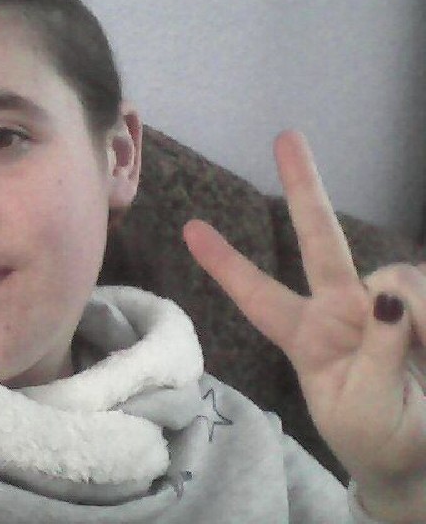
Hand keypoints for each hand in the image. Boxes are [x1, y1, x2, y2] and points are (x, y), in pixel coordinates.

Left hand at [182, 130, 425, 521]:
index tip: (190, 228)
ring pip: (397, 275)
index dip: (227, 263)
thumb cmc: (376, 438)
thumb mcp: (364, 407)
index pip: (259, 295)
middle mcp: (342, 309)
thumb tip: (388, 294)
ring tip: (424, 362)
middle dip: (303, 188)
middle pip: (319, 240)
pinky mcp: (424, 307)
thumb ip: (374, 352)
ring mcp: (385, 305)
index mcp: (307, 337)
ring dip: (418, 313)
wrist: (422, 455)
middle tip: (286, 136)